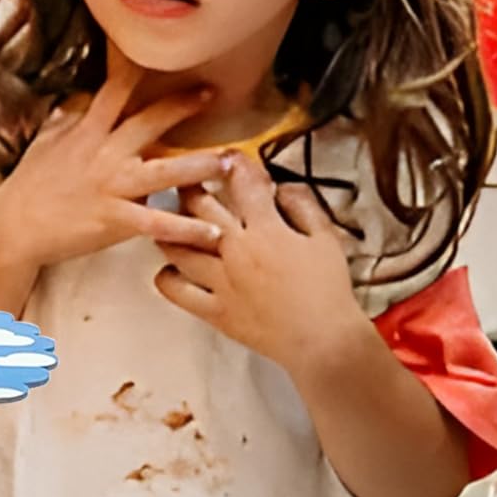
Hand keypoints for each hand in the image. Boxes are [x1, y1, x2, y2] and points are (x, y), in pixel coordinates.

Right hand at [0, 72, 228, 282]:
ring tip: (230, 163)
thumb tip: (80, 98)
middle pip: (149, 123)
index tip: (156, 46)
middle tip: (212, 92)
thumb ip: (68, 119)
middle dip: (181, 106)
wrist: (14, 229)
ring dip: (200, 167)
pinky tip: (213, 232)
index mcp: (88, 132)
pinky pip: (158, 223)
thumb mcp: (45, 143)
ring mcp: (112, 187)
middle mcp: (104, 154)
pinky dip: (187, 228)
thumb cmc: (29, 186)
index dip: (134, 66)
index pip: (114, 90)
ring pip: (165, 172)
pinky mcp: (115, 220)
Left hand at [151, 151, 362, 373]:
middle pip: (199, 207)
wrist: (322, 340)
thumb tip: (284, 187)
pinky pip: (177, 291)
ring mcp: (220, 281)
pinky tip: (170, 269)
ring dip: (169, 227)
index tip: (228, 157)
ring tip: (167, 219)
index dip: (234, 163)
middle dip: (189, 185)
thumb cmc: (329, 289)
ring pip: (179, 245)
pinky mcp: (213, 311)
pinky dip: (167, 277)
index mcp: (265, 229)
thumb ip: (304, 207)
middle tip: (186, 179)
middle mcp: (235, 250)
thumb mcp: (326, 239)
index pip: (243, 183)